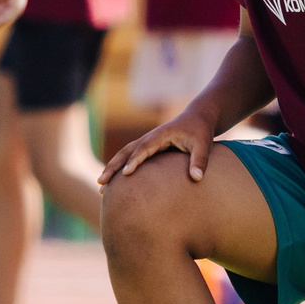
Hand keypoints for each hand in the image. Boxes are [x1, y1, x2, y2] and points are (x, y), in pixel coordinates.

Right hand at [99, 107, 216, 185]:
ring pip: (124, 154)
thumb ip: (200, 160)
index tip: (126, 174)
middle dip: (113, 166)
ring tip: (101, 185)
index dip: (135, 160)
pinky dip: (120, 167)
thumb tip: (197, 178)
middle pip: (126, 151)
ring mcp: (147, 142)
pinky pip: (130, 157)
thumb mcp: (204, 144)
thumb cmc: (200, 131)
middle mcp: (150, 138)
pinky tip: (114, 182)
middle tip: (101, 182)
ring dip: (112, 168)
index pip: (144, 148)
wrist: (198, 117)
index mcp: (160, 135)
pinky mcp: (149, 147)